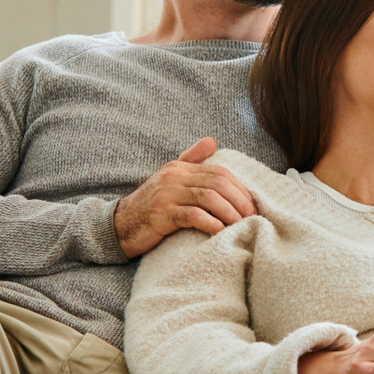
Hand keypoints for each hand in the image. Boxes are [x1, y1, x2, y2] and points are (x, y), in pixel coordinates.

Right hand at [114, 138, 258, 257]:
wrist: (121, 224)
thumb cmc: (151, 205)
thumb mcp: (170, 178)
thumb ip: (191, 160)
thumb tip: (212, 141)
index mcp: (179, 168)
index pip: (219, 172)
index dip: (240, 189)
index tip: (253, 205)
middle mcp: (174, 177)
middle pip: (217, 184)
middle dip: (239, 201)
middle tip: (252, 217)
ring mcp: (166, 195)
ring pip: (208, 198)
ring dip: (230, 213)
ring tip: (241, 225)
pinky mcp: (161, 215)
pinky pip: (192, 216)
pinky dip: (210, 223)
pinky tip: (220, 231)